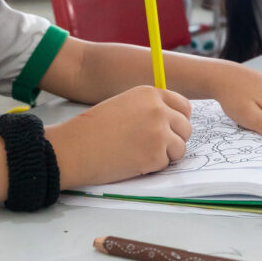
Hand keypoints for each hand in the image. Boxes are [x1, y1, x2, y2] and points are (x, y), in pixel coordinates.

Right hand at [46, 86, 191, 187]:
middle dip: (174, 139)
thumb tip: (173, 121)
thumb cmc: (94, 128)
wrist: (75, 148)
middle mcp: (158, 109)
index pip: (184, 106)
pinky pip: (167, 163)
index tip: (170, 129)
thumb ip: (149, 108)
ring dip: (165, 154)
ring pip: (180, 147)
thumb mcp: (125, 105)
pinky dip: (153, 166)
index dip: (178, 120)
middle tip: (152, 146)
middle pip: (186, 128)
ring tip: (140, 153)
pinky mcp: (155, 155)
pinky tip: (133, 161)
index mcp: (150, 93)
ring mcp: (159, 132)